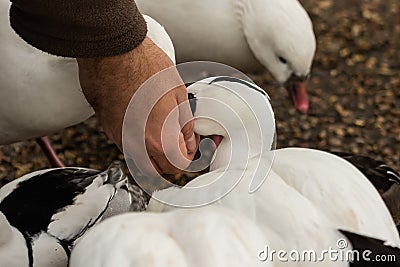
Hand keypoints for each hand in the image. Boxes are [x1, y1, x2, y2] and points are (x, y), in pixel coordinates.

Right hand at [77, 37, 198, 174]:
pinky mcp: (109, 130)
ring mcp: (121, 139)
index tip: (190, 146)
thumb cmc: (145, 67)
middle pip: (158, 172)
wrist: (113, 53)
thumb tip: (189, 140)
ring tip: (162, 137)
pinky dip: (139, 147)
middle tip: (178, 146)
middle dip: (171, 162)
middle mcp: (138, 146)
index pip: (178, 166)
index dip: (189, 157)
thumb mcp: (178, 94)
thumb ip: (185, 124)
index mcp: (160, 139)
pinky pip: (127, 149)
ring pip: (140, 164)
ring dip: (154, 158)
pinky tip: (145, 128)